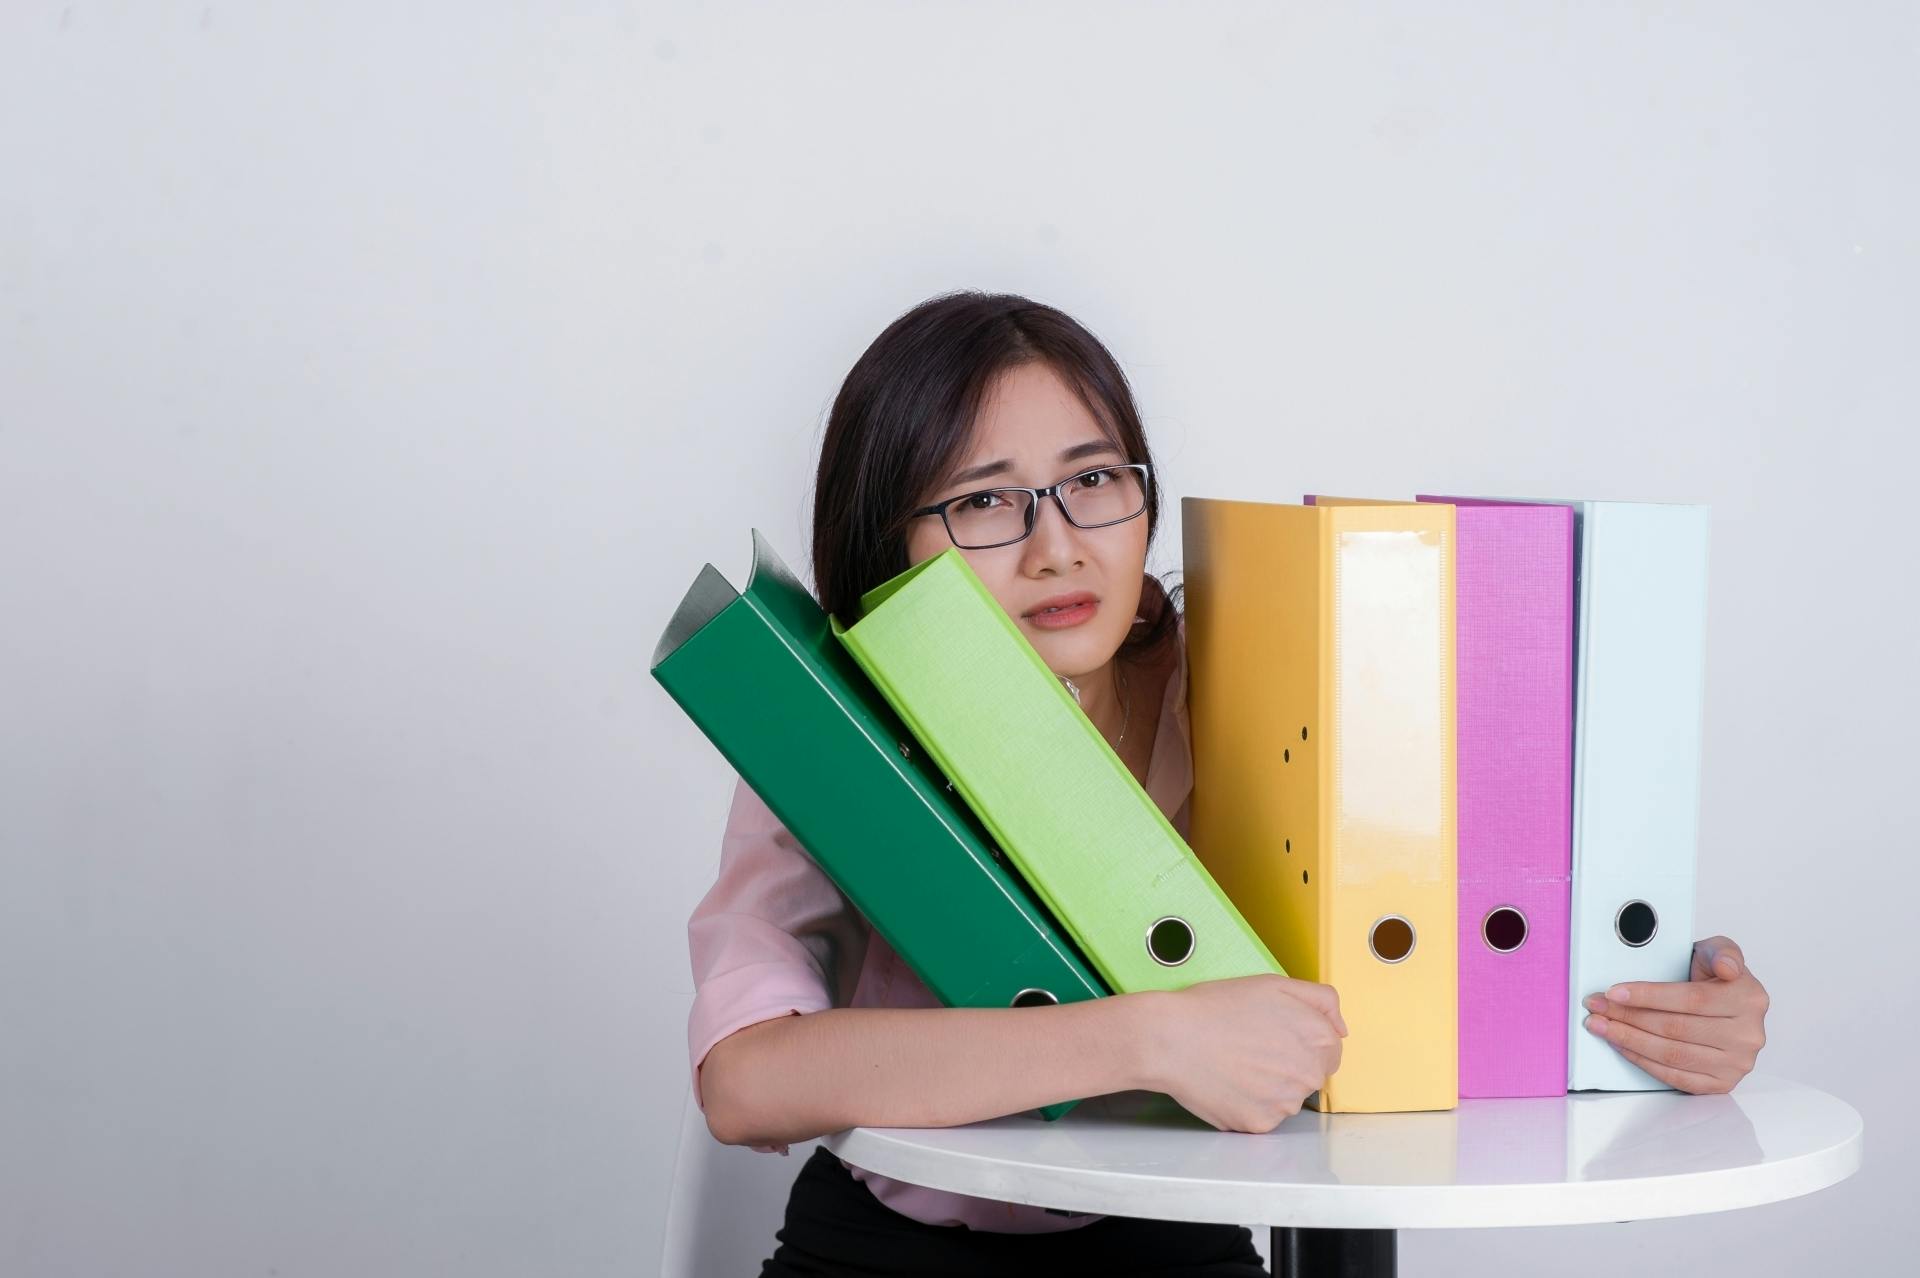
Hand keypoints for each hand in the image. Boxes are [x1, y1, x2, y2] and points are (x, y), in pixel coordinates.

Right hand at [1141, 974, 1347, 1132]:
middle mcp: (1309, 1075)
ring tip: (1235, 1062)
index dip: (1301, 1039)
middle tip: (1251, 1046)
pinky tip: (1228, 1082)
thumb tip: (1342, 1028)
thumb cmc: (1217, 1007)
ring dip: (1269, 1085)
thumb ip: (1322, 1001)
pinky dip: (1248, 1103)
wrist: (1171, 1038)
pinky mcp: (1260, 1124)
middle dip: (1288, 1062)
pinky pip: (1263, 1116)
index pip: (1330, 1050)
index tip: (1275, 1034)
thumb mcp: (1275, 984)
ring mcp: (1285, 1104)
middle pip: (1310, 1075)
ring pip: (1287, 1097)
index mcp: (1319, 1039)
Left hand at [1581, 935, 1768, 1093]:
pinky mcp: (1722, 1083)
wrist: (1726, 1002)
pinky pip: (1676, 1077)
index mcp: (1749, 999)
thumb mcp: (1719, 951)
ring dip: (1628, 1040)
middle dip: (1628, 1017)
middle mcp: (1747, 1035)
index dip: (1648, 996)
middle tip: (1597, 1008)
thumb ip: (1723, 951)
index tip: (1614, 992)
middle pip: (1676, 1029)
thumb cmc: (1714, 976)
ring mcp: (1736, 1063)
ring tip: (1601, 1026)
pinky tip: (1623, 1046)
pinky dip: (1643, 1061)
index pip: (1691, 999)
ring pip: (1672, 1055)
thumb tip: (1727, 967)